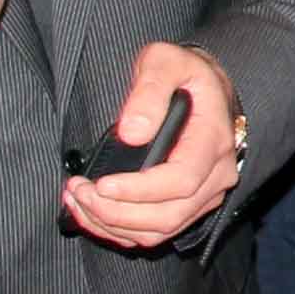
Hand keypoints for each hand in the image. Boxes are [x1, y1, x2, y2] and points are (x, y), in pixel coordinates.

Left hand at [64, 41, 241, 249]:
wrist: (208, 89)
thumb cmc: (184, 74)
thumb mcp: (167, 61)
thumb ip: (149, 88)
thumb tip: (132, 132)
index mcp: (213, 141)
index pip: (180, 180)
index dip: (138, 190)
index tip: (100, 184)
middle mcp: (217, 176)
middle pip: (168, 216)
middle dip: (115, 212)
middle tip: (78, 192)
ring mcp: (206, 196)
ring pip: (160, 231)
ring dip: (112, 225)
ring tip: (77, 201)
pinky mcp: (190, 207)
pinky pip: (156, 232)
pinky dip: (119, 230)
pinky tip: (91, 213)